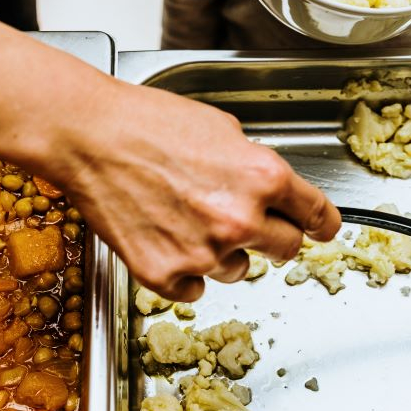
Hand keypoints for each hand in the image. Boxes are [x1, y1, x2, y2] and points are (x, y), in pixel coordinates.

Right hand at [54, 80, 340, 301]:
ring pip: (236, 270)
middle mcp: (240, 220)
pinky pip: (193, 289)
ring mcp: (202, 253)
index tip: (322, 229)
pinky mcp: (164, 275)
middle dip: (271, 236)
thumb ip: (253, 164)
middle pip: (285, 249)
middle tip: (241, 219)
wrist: (88, 136)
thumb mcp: (220, 127)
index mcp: (263, 177)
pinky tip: (163, 236)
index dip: (322, 224)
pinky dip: (183, 270)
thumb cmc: (145, 122)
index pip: (317, 216)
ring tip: (183, 216)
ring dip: (221, 251)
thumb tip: (267, 188)